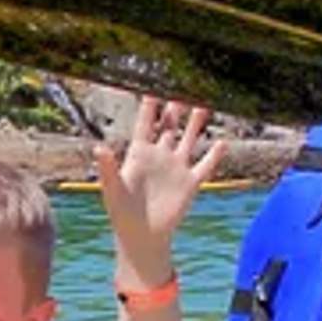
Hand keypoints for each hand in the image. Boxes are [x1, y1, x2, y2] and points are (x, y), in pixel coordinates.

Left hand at [95, 97, 222, 270]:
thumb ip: (108, 168)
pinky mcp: (190, 184)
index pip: (145, 122)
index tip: (154, 83)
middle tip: (184, 86)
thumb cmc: (121, 213)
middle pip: (170, 125)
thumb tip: (99, 147)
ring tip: (205, 104)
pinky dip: (214, 155)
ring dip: (196, 123)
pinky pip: (205, 165)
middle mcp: (159, 156)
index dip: (149, 104)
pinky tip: (223, 142)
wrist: (142, 237)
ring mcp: (176, 169)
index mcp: (138, 154)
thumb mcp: (112, 189)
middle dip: (176, 107)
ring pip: (189, 139)